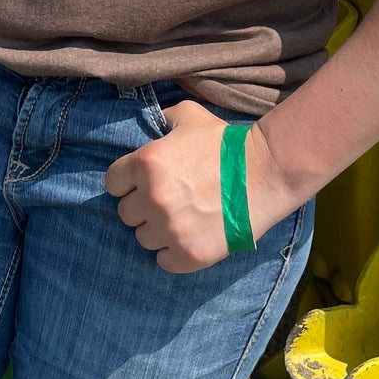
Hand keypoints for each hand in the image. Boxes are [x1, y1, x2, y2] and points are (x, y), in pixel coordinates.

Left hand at [105, 100, 286, 273]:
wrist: (266, 172)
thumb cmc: (227, 143)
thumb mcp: (190, 117)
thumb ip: (162, 120)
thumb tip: (151, 126)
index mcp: (147, 163)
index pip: (112, 184)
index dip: (128, 182)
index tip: (144, 183)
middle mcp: (152, 198)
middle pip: (126, 213)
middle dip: (143, 206)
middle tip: (169, 200)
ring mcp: (170, 229)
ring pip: (143, 238)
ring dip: (158, 230)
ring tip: (182, 218)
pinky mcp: (189, 254)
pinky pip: (163, 261)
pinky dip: (173, 252)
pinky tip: (189, 237)